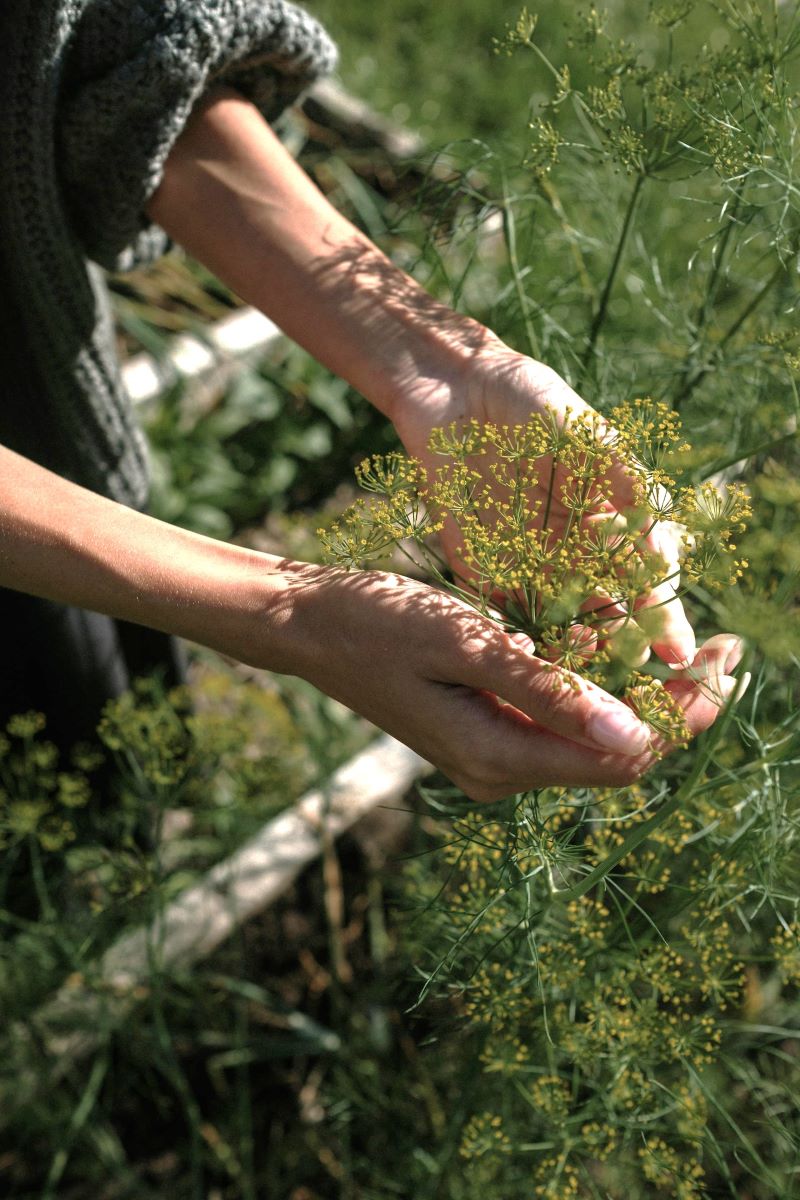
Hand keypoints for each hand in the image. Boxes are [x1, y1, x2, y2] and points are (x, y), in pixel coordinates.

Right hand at [279, 563, 741, 801]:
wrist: (310, 627)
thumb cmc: (378, 624)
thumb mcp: (467, 646)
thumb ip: (550, 693)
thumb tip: (638, 736)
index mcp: (499, 757)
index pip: (624, 756)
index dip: (686, 714)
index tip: (730, 661)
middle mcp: (502, 771)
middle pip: (618, 754)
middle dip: (678, 706)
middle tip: (727, 651)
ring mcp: (493, 757)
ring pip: (594, 739)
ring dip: (643, 697)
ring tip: (689, 647)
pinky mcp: (486, 732)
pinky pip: (561, 723)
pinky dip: (599, 691)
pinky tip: (619, 650)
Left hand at [390, 338, 696, 667]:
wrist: (455, 392)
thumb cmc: (533, 403)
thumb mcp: (590, 435)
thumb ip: (627, 483)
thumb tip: (665, 543)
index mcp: (610, 525)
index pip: (645, 582)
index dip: (664, 619)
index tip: (678, 653)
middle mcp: (573, 554)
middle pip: (606, 615)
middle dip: (622, 646)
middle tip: (632, 666)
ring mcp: (527, 565)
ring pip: (557, 625)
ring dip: (571, 648)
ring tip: (583, 655)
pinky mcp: (480, 569)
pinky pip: (500, 614)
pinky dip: (515, 639)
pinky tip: (529, 653)